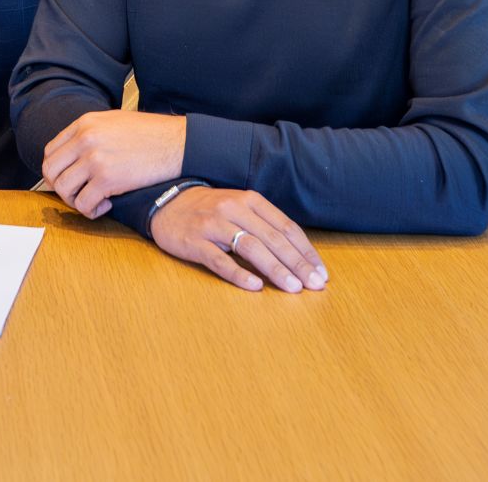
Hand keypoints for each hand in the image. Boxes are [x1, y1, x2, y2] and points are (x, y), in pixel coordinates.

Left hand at [41, 110, 186, 217]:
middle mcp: (85, 139)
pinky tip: (106, 206)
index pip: (51, 151)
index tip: (68, 179)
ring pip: (64, 190)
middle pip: (51, 171)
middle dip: (60, 188)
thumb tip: (73, 153)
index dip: (56, 170)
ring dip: (75, 201)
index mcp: (85, 123)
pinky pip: (84, 204)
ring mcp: (94, 159)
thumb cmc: (150, 134)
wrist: (176, 143)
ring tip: (93, 201)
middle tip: (77, 195)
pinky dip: (91, 211)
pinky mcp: (107, 180)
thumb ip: (90, 133)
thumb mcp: (113, 121)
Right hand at [149, 187, 325, 293]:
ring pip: (250, 247)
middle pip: (272, 238)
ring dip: (275, 269)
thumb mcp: (240, 208)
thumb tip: (297, 256)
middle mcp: (234, 210)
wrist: (166, 203)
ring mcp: (213, 225)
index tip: (321, 272)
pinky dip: (238, 274)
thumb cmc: (210, 211)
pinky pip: (219, 260)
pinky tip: (255, 287)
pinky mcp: (194, 242)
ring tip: (293, 287)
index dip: (306, 251)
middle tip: (315, 285)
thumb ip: (264, 226)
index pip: (286, 227)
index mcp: (250, 201)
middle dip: (297, 264)